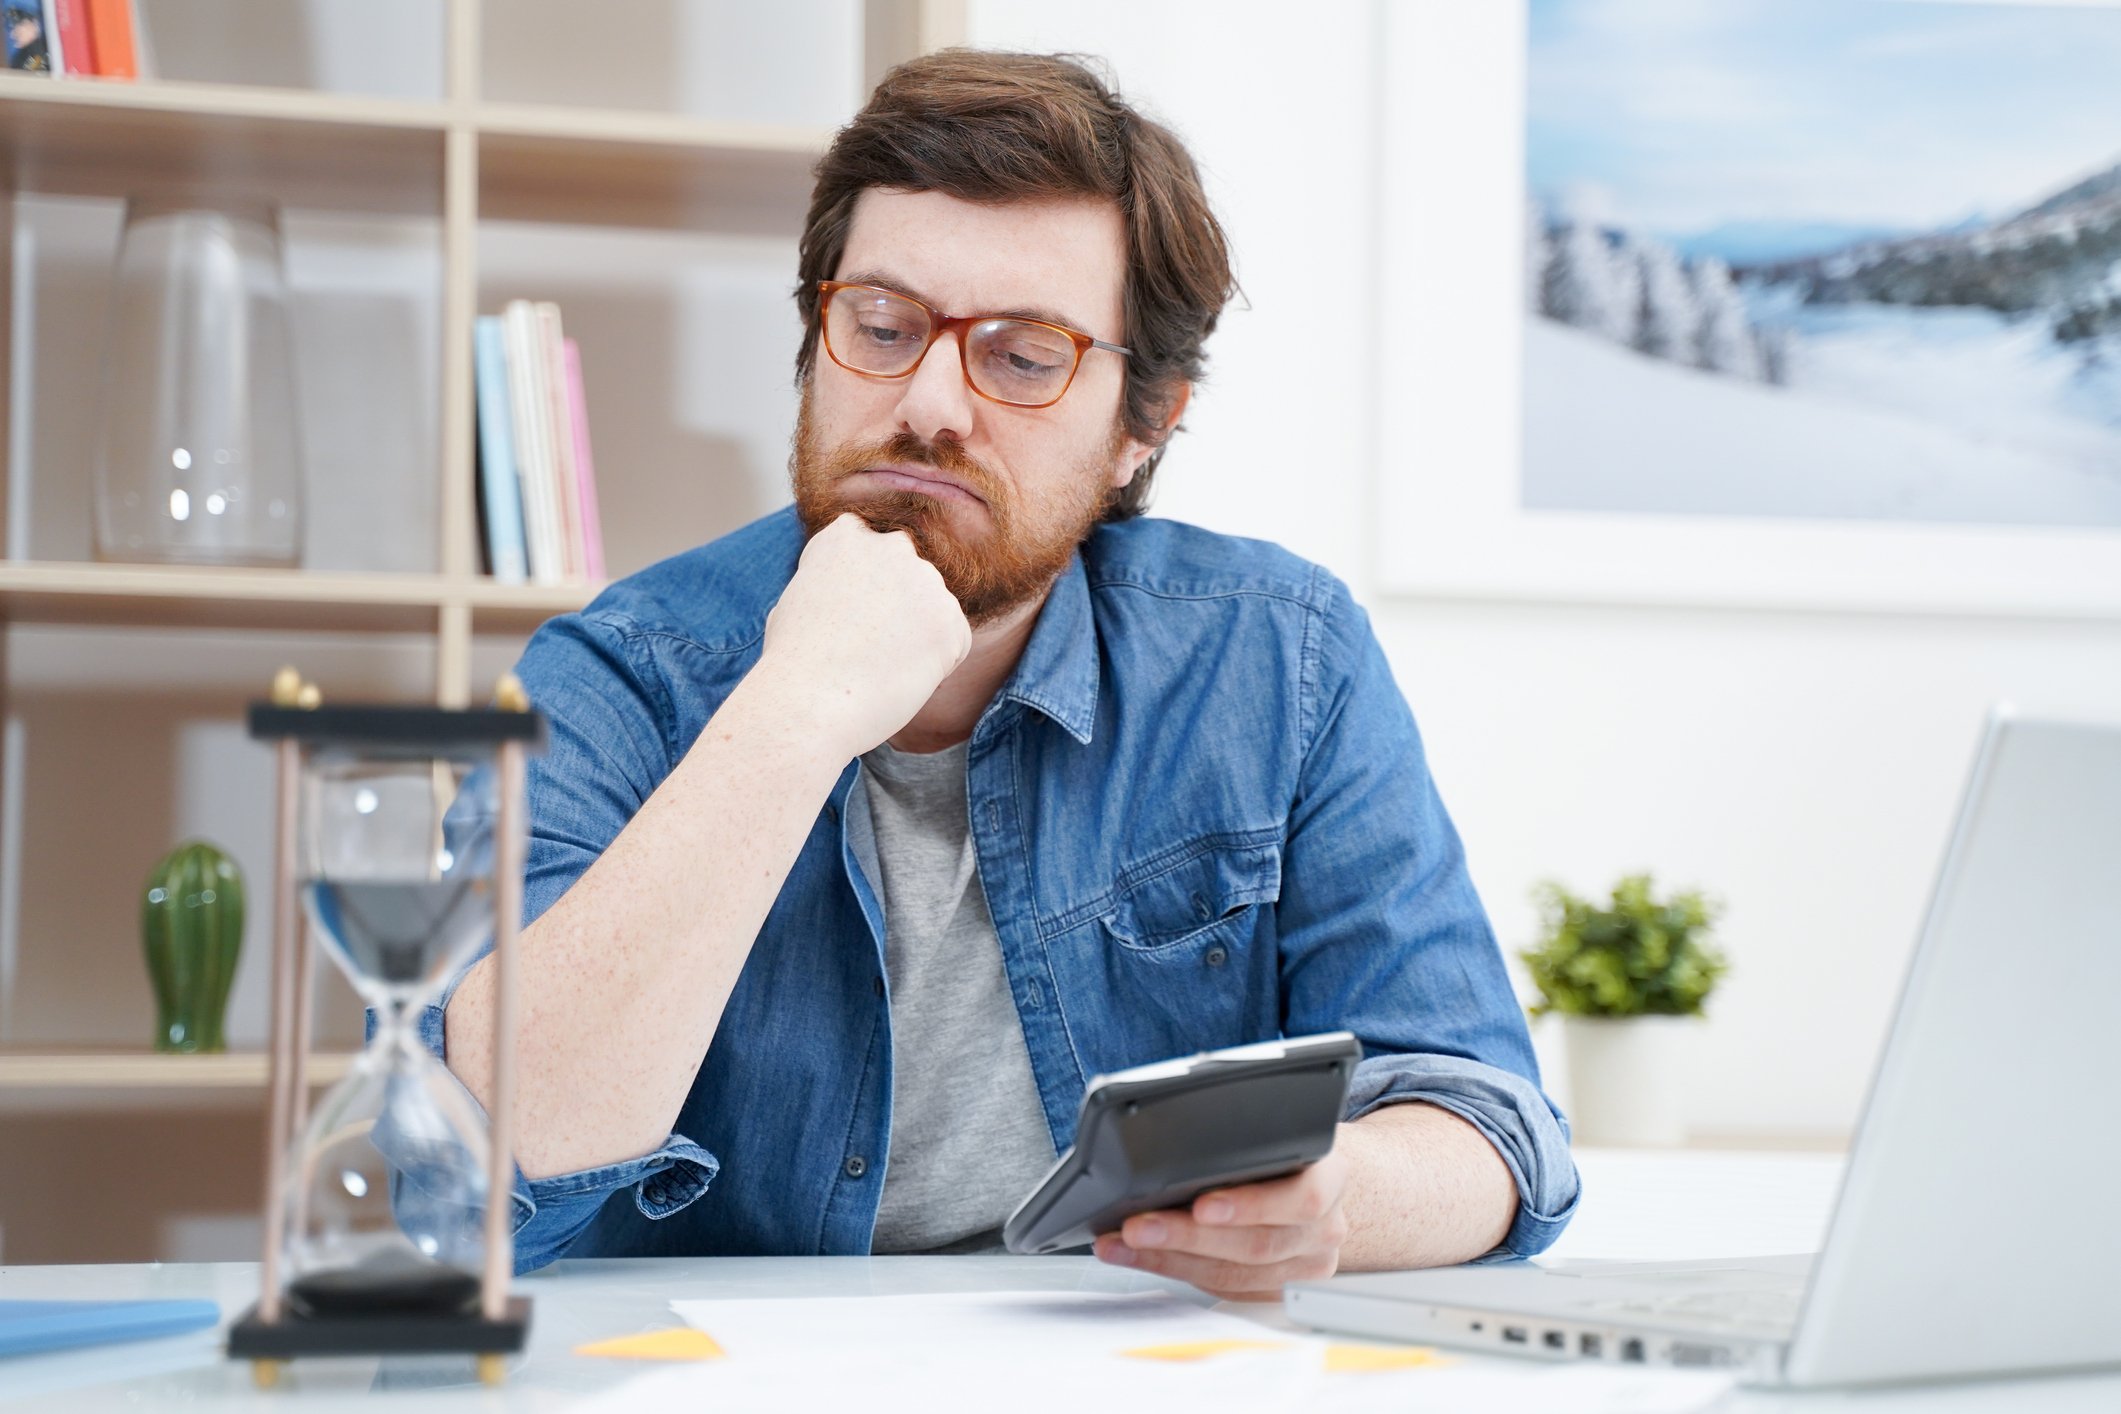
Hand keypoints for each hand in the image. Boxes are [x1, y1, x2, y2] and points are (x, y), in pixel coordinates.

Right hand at [756, 513, 971, 756]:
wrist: (810, 703)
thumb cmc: (792, 664)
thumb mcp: (796, 602)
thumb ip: (831, 583)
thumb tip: (848, 592)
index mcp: (846, 537)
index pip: (871, 546)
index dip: (865, 584)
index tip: (849, 614)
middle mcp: (890, 546)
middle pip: (908, 575)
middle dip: (898, 605)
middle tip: (869, 647)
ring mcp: (925, 580)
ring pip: (934, 608)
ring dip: (918, 634)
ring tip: (879, 667)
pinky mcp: (950, 619)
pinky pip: (954, 640)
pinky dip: (938, 662)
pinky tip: (900, 677)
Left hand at [1093, 1148, 1351, 1301]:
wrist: (1318, 1180)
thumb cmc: (1290, 1151)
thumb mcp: (1282, 1129)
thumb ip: (1251, 1137)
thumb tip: (1177, 1136)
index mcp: (1333, 1180)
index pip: (1302, 1200)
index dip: (1251, 1206)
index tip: (1202, 1205)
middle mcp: (1324, 1230)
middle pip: (1257, 1245)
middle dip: (1188, 1237)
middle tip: (1139, 1225)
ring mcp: (1304, 1266)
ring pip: (1234, 1274)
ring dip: (1169, 1258)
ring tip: (1125, 1242)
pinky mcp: (1275, 1289)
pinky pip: (1222, 1288)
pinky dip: (1173, 1269)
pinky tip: (1139, 1255)